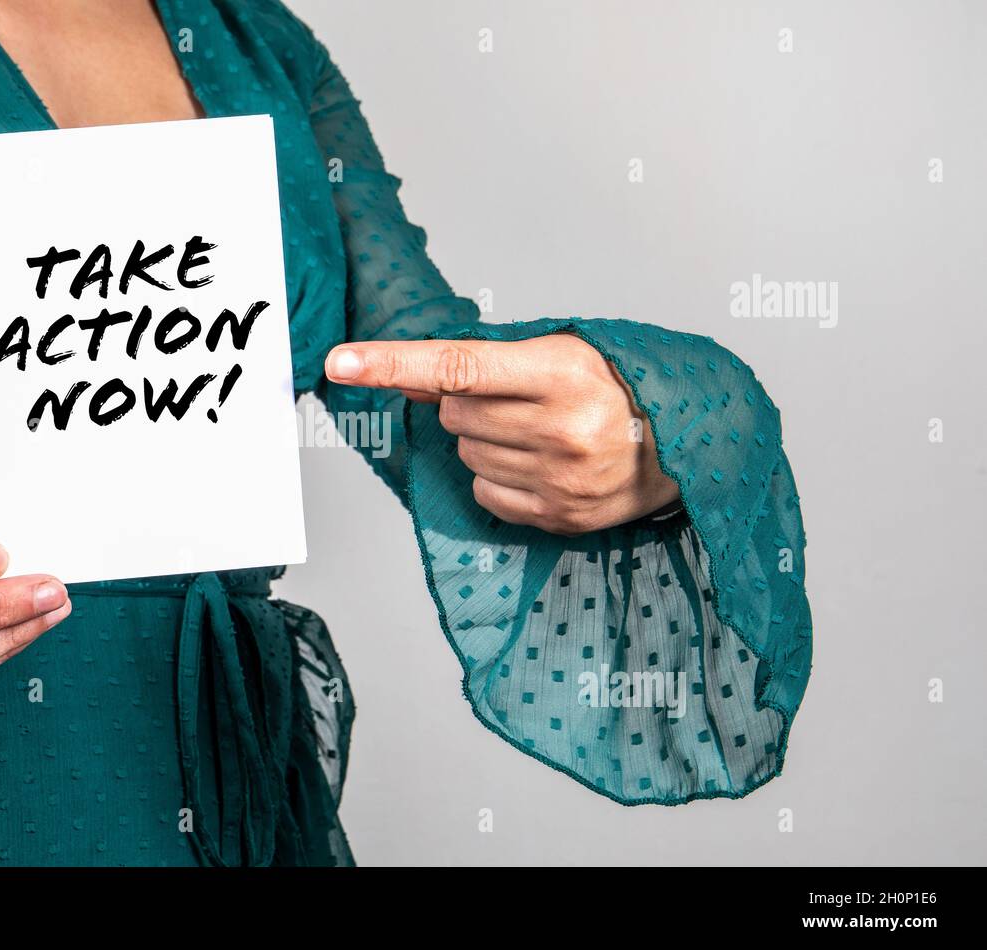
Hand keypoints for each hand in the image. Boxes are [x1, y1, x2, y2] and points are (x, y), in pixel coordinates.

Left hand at [325, 334, 679, 534]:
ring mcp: (559, 478)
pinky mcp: (559, 516)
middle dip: (467, 403)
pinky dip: (496, 476)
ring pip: (465, 454)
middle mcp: (560, 427)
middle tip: (515, 400)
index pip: (456, 365)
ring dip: (484, 439)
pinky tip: (538, 464)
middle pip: (452, 413)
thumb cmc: (618, 388)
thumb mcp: (563, 352)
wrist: (688, 447)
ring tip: (538, 432)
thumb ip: (484, 361)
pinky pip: (484, 494)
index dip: (392, 362)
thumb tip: (407, 374)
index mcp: (562, 372)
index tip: (342, 362)